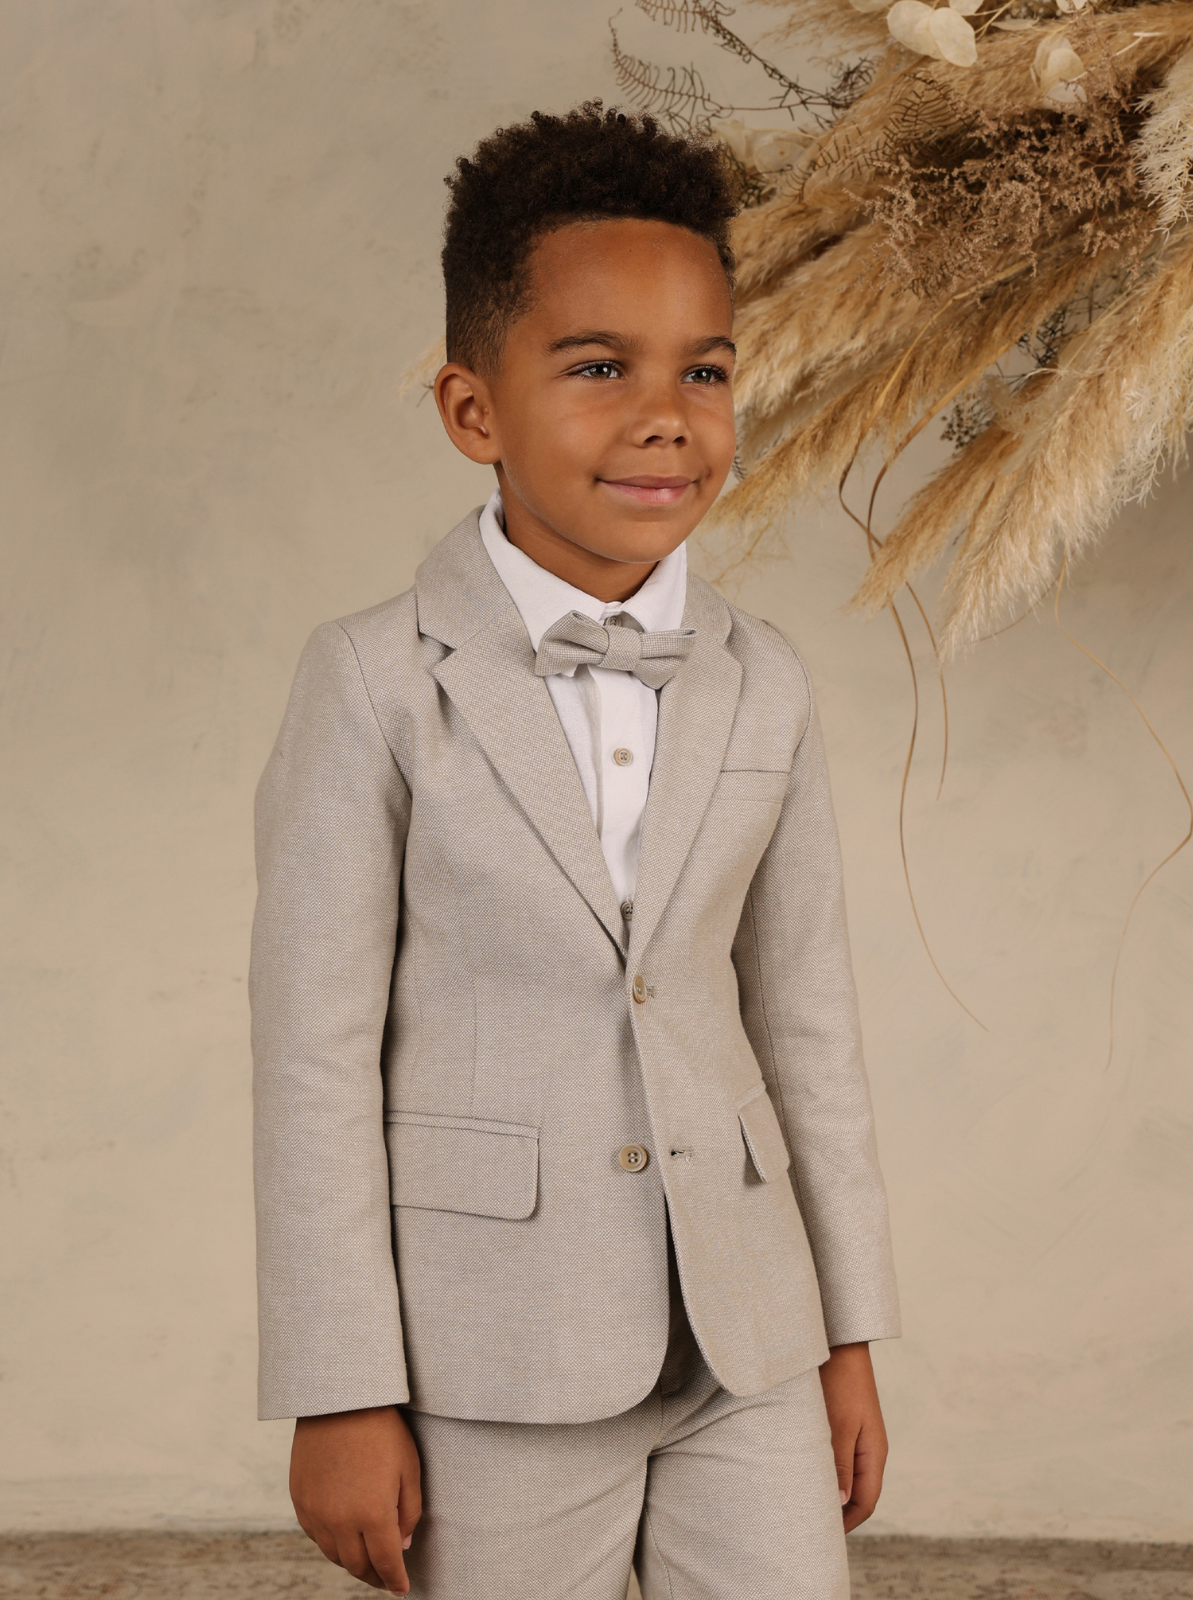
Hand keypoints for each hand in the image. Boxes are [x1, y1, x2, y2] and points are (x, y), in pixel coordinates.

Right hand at [290, 1405, 421, 1593]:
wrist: (340, 1400)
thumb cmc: (382, 1431)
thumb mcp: (409, 1469)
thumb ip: (409, 1513)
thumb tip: (402, 1546)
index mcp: (373, 1515)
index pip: (386, 1564)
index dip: (395, 1581)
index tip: (402, 1590)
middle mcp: (341, 1520)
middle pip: (357, 1566)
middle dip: (374, 1577)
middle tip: (386, 1579)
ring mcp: (316, 1512)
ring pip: (334, 1555)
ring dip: (352, 1563)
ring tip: (366, 1561)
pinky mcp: (300, 1500)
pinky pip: (316, 1536)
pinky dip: (331, 1544)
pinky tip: (343, 1539)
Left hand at [818, 1342, 887, 1532]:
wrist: (838, 1344)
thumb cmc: (839, 1382)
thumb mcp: (838, 1425)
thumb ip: (840, 1463)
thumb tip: (840, 1501)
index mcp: (874, 1453)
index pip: (866, 1502)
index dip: (846, 1523)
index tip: (821, 1537)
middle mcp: (869, 1450)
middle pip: (858, 1494)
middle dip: (838, 1513)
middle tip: (810, 1527)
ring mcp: (857, 1438)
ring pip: (847, 1477)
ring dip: (830, 1491)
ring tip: (804, 1505)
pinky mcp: (844, 1426)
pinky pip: (838, 1459)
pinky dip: (825, 1472)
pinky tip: (804, 1473)